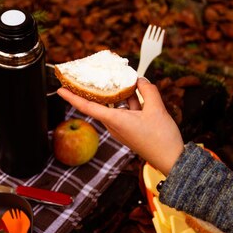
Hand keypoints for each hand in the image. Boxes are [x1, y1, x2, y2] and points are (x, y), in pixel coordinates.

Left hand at [57, 77, 183, 175]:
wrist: (172, 159)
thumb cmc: (161, 139)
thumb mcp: (157, 108)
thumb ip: (148, 91)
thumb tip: (141, 80)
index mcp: (116, 121)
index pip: (88, 107)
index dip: (72, 97)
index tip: (60, 89)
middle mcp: (115, 125)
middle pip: (102, 103)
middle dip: (100, 88)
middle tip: (96, 73)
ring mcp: (123, 128)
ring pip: (117, 105)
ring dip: (121, 92)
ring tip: (128, 77)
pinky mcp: (131, 130)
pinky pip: (126, 111)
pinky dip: (130, 100)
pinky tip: (139, 90)